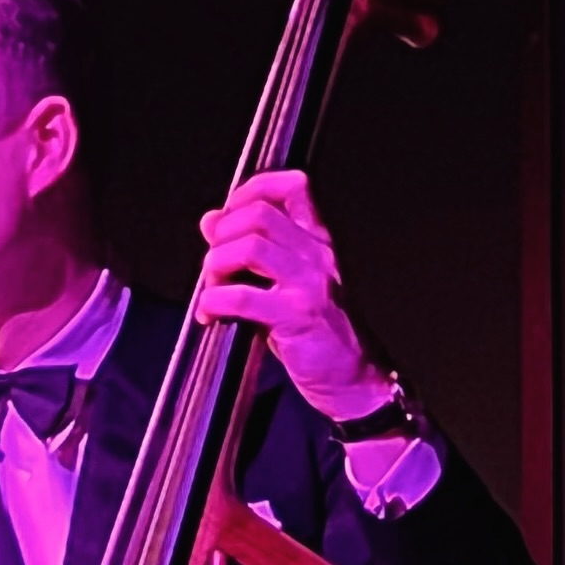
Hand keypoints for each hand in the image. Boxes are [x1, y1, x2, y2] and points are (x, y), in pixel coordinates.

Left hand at [195, 168, 392, 420]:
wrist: (354, 378)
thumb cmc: (318, 333)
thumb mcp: (287, 282)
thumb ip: (251, 250)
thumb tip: (210, 220)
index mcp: (317, 240)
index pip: (292, 186)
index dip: (250, 190)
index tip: (226, 216)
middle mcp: (317, 254)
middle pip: (259, 213)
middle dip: (223, 234)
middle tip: (214, 264)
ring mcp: (310, 284)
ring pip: (249, 247)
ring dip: (217, 265)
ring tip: (212, 288)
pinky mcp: (297, 316)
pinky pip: (242, 296)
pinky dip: (214, 302)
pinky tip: (210, 315)